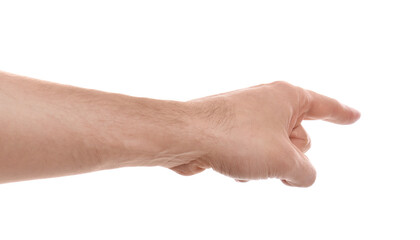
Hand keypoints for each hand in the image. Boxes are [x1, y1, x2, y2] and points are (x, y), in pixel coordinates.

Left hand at [171, 81, 359, 186]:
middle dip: (291, 157)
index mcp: (286, 97)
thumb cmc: (236, 138)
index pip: (324, 106)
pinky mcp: (230, 132)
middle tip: (273, 158)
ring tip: (247, 160)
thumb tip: (300, 175)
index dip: (342, 114)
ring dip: (267, 165)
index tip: (356, 116)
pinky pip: (253, 156)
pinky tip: (231, 167)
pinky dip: (248, 167)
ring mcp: (247, 117)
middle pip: (299, 139)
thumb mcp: (285, 160)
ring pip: (275, 152)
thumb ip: (306, 172)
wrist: (186, 137)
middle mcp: (268, 103)